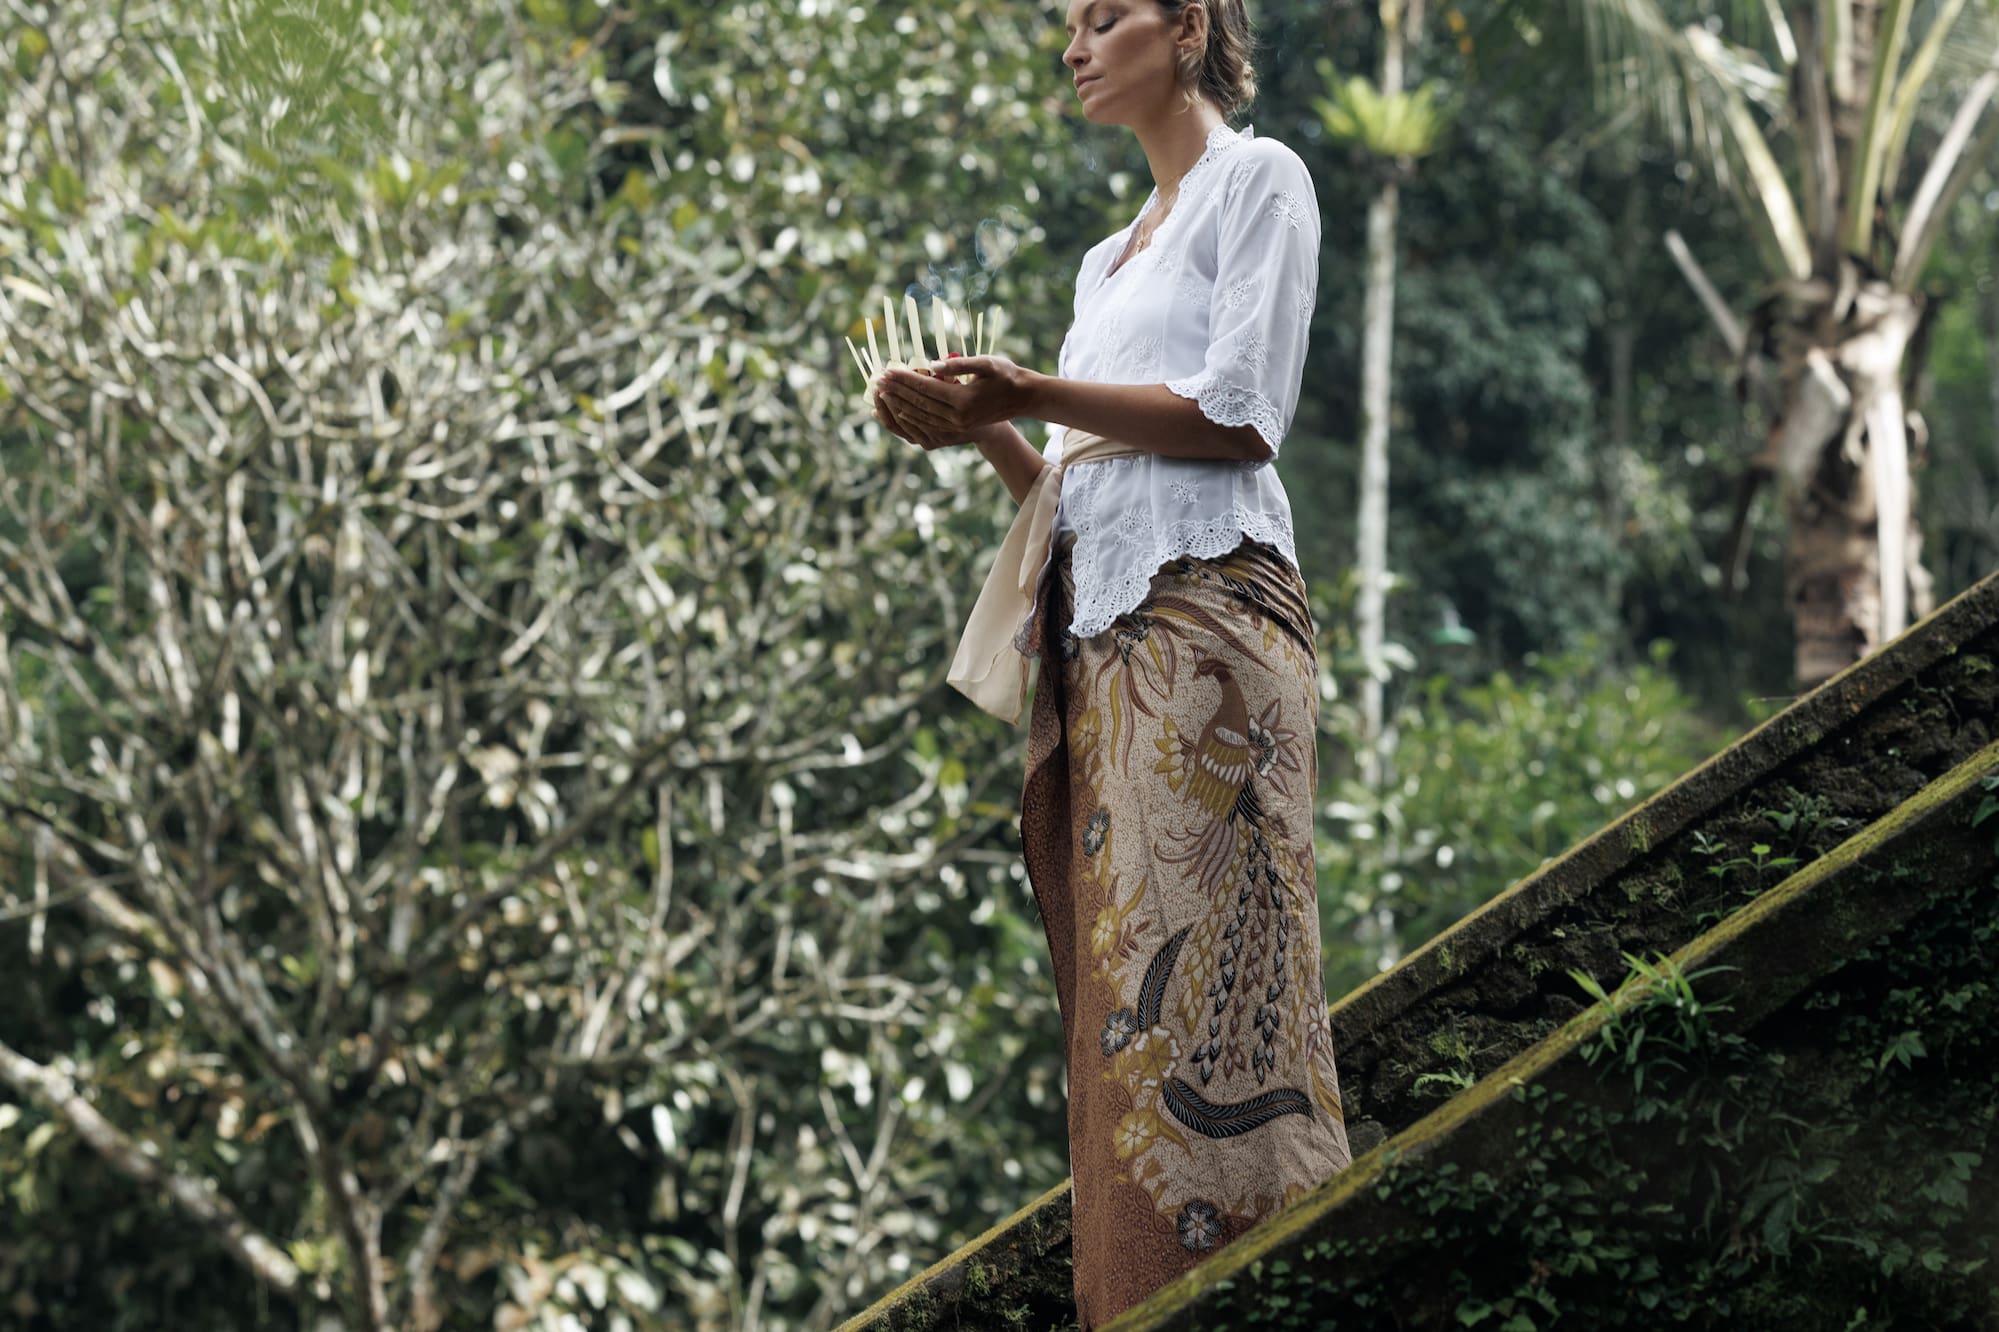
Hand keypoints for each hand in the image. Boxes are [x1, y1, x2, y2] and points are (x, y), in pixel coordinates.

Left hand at [877, 354, 1033, 440]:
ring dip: (898, 405)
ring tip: (882, 394)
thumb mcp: (987, 363)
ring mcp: (957, 427)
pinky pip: (927, 426)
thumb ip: (959, 364)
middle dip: (896, 391)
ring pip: (920, 417)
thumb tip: (931, 365)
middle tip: (876, 380)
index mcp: (963, 400)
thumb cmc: (1007, 375)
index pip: (925, 388)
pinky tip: (898, 411)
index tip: (886, 369)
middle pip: (918, 403)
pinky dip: (910, 419)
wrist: (1023, 399)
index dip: (903, 378)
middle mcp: (957, 418)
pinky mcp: (957, 431)